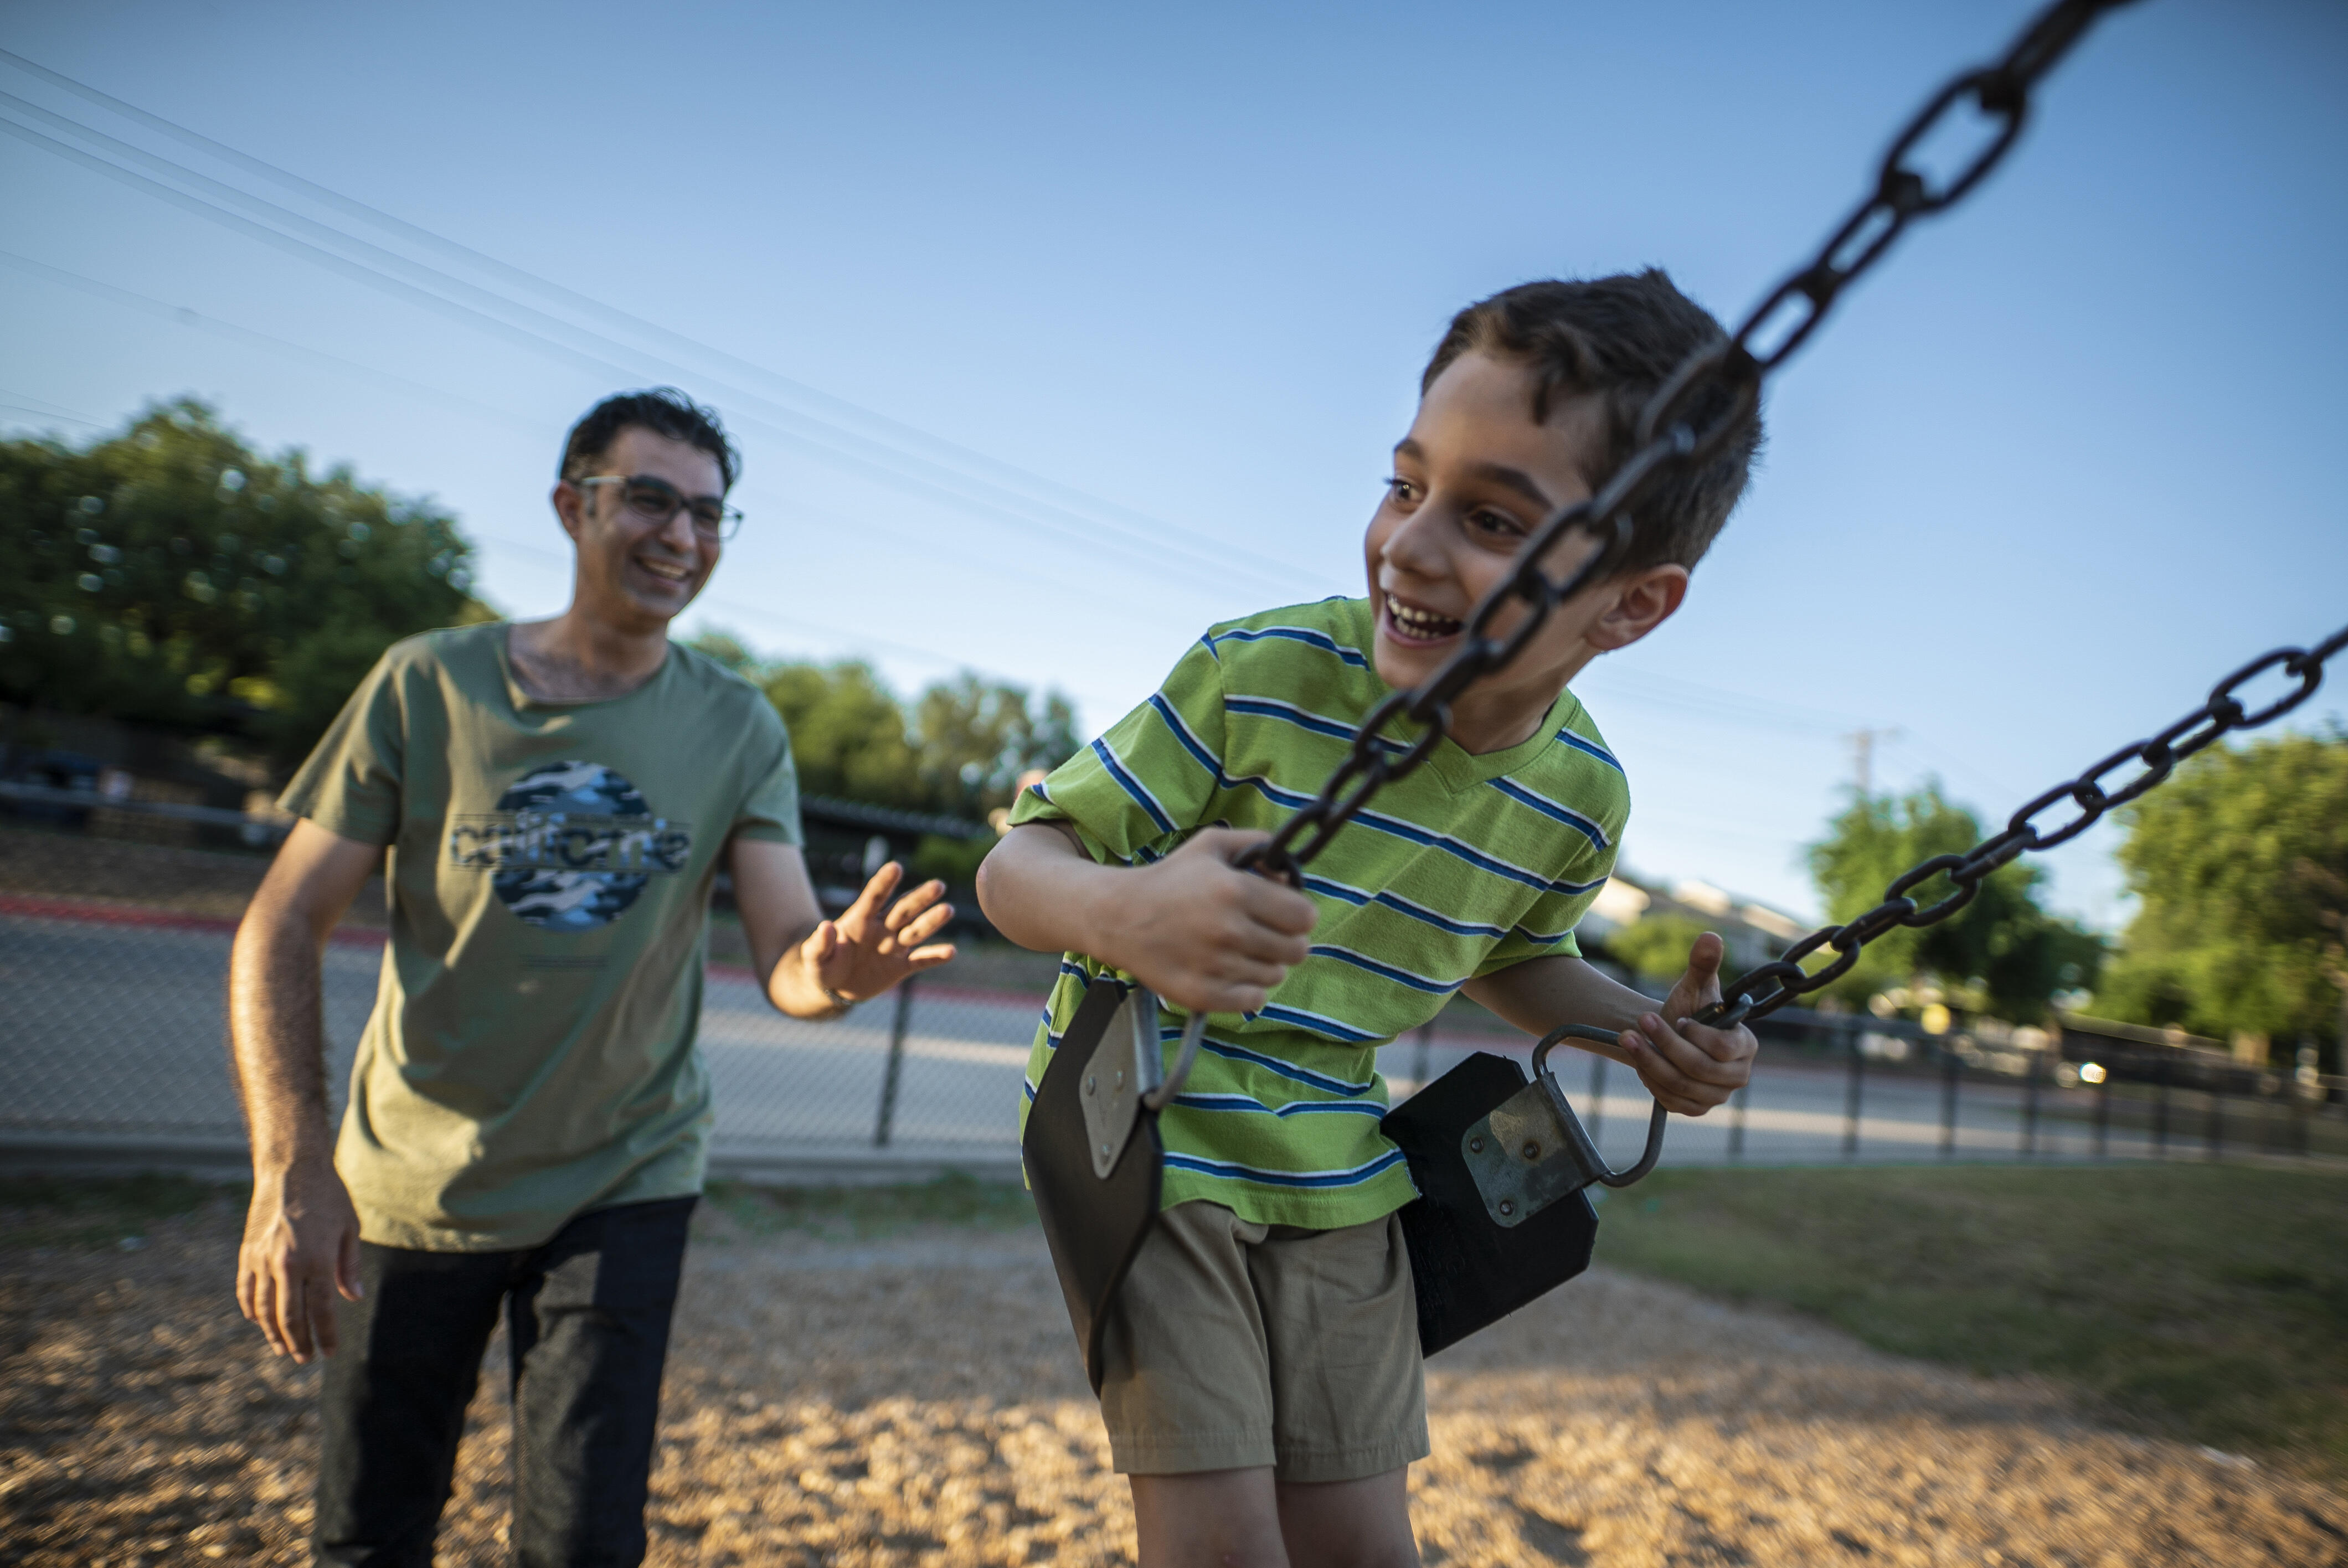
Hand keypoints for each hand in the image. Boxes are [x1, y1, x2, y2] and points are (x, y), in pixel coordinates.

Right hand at [236, 1159, 361, 1362]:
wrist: (291, 1168)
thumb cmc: (328, 1196)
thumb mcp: (350, 1228)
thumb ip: (349, 1266)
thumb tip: (353, 1298)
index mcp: (317, 1259)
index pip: (322, 1310)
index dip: (326, 1334)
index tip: (330, 1352)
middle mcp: (287, 1264)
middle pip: (290, 1317)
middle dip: (299, 1343)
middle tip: (306, 1358)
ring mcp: (262, 1260)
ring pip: (264, 1310)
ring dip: (273, 1333)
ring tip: (283, 1348)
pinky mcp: (246, 1253)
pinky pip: (245, 1291)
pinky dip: (251, 1310)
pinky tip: (258, 1321)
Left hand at [801, 860, 955, 1004]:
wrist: (833, 987)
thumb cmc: (821, 965)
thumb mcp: (812, 957)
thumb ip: (818, 943)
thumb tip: (825, 926)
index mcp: (859, 920)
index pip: (874, 897)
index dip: (884, 882)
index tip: (896, 867)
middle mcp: (881, 928)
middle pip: (903, 910)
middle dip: (919, 898)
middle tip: (938, 885)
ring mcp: (893, 947)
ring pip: (915, 931)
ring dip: (931, 921)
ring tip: (948, 910)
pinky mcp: (900, 967)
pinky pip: (921, 960)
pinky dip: (935, 956)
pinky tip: (951, 951)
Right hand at [1097, 828, 1317, 1015]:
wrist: (1118, 917)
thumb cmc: (1171, 878)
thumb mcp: (1211, 845)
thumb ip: (1258, 844)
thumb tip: (1292, 874)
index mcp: (1236, 891)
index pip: (1305, 917)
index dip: (1299, 915)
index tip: (1284, 914)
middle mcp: (1229, 930)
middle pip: (1296, 950)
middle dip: (1286, 940)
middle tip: (1265, 934)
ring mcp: (1216, 967)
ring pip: (1276, 976)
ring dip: (1266, 964)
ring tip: (1240, 950)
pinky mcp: (1203, 995)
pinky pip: (1254, 1000)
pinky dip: (1249, 989)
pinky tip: (1231, 972)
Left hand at [1617, 930, 1756, 1116]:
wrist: (1670, 1035)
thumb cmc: (1687, 1008)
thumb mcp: (1694, 986)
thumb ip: (1703, 964)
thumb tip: (1711, 937)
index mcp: (1746, 1045)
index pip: (1723, 1048)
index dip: (1694, 1034)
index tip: (1677, 1017)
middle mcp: (1737, 1075)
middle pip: (1698, 1067)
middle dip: (1664, 1044)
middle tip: (1639, 1021)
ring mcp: (1717, 1096)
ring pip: (1679, 1084)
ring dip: (1649, 1060)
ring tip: (1628, 1037)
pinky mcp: (1696, 1108)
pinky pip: (1670, 1100)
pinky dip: (1650, 1079)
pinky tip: (1639, 1060)